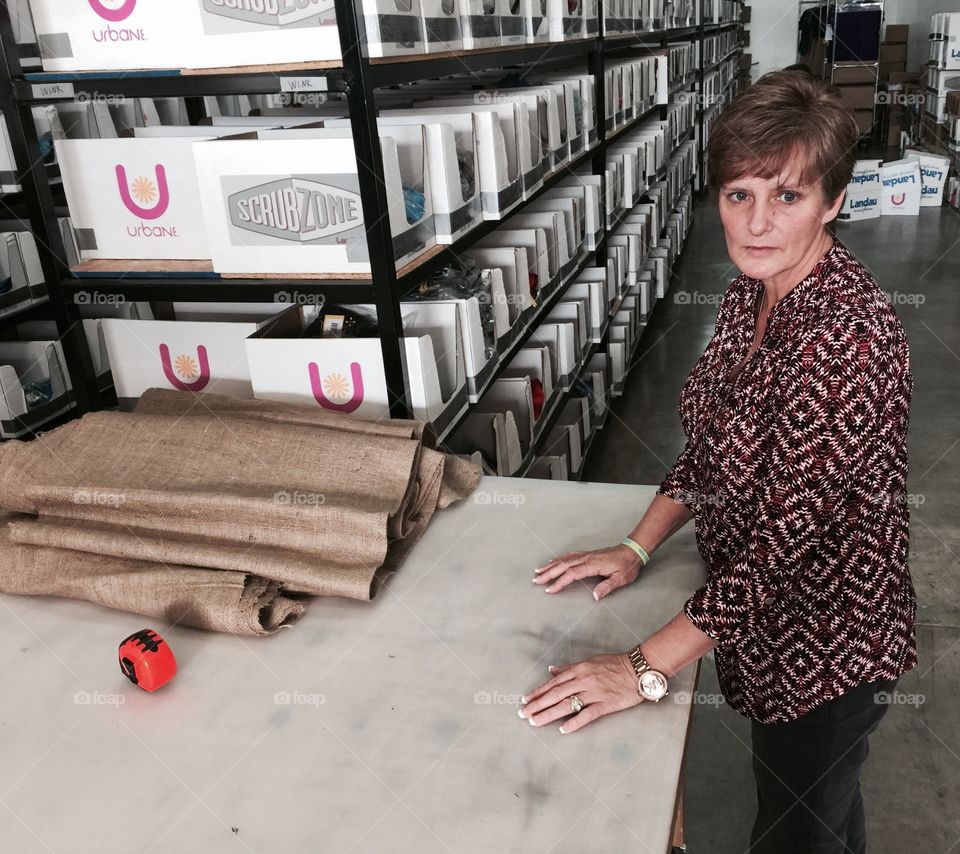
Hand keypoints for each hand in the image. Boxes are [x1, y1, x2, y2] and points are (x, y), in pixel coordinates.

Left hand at [518, 654, 639, 734]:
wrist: (638, 668)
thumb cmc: (614, 664)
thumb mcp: (589, 661)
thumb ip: (569, 668)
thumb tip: (551, 670)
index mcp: (578, 669)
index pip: (553, 683)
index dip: (537, 692)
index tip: (525, 700)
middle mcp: (583, 680)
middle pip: (555, 694)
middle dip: (537, 704)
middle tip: (523, 714)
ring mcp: (594, 692)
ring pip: (567, 704)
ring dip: (549, 714)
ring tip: (535, 722)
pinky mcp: (606, 704)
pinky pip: (587, 714)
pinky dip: (575, 722)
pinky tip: (563, 730)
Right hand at [533, 545, 642, 598]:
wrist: (632, 550)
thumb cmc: (627, 566)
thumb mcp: (621, 579)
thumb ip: (607, 587)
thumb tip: (595, 596)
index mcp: (593, 565)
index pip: (572, 574)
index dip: (560, 582)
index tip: (550, 590)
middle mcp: (586, 558)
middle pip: (563, 565)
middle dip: (548, 573)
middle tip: (536, 580)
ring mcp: (586, 555)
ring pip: (564, 559)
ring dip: (550, 565)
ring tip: (538, 571)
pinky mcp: (587, 554)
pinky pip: (569, 555)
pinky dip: (559, 558)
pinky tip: (553, 561)